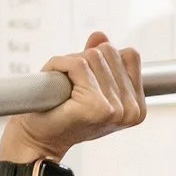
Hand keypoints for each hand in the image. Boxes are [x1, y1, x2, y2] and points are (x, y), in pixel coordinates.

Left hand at [4, 33, 144, 161]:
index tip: (87, 81)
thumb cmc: (61, 114)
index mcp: (137, 106)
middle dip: (85, 61)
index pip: (130, 55)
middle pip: (110, 52)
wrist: (38, 139)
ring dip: (70, 65)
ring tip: (64, 89)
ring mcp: (115, 110)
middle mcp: (131, 110)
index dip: (104, 59)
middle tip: (72, 86)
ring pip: (93, 56)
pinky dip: (58, 66)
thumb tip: (100, 36)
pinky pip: (77, 64)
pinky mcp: (96, 107)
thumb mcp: (88, 82)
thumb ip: (99, 59)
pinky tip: (55, 85)